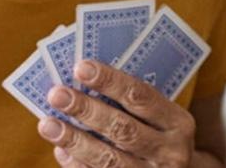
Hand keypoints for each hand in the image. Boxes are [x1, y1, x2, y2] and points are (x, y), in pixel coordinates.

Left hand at [39, 60, 216, 166]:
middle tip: (57, 94)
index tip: (80, 67)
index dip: (110, 81)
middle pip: (123, 129)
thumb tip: (81, 83)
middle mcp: (170, 151)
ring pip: (108, 159)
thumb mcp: (161, 118)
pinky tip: (60, 151)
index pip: (141, 97)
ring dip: (74, 140)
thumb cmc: (159, 137)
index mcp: (178, 123)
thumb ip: (130, 104)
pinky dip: (77, 164)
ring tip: (47, 124)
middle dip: (87, 110)